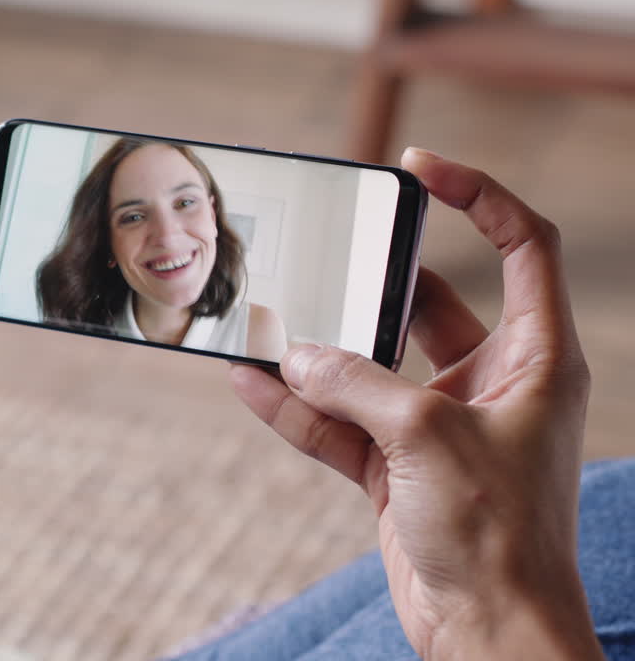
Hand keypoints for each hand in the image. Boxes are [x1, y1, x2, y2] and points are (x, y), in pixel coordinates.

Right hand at [230, 148, 601, 658]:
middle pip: (428, 302)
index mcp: (535, 356)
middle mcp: (489, 381)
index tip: (419, 169)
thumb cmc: (499, 534)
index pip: (521, 245)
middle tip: (323, 254)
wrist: (488, 633)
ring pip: (369, 367)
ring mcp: (437, 425)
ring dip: (317, 353)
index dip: (479, 195)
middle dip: (371, 285)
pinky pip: (336, 422)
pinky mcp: (396, 467)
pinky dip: (295, 407)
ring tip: (264, 323)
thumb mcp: (427, 437)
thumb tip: (293, 357)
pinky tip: (247, 383)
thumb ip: (355, 385)